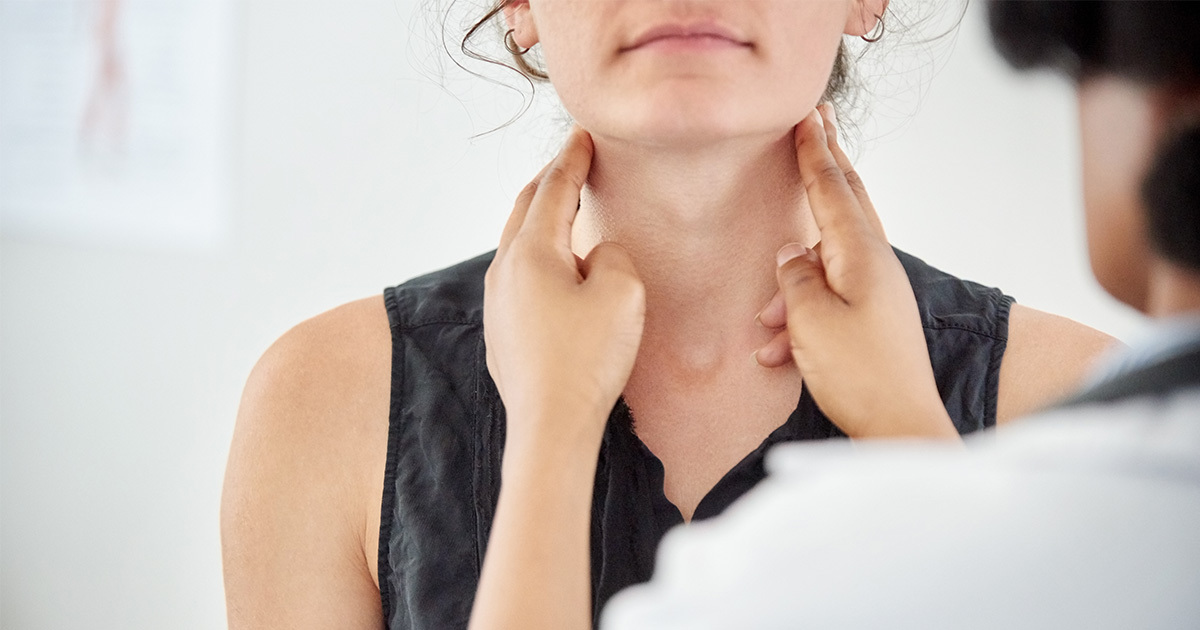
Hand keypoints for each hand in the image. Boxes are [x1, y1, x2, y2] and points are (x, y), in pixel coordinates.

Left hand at [484, 126, 645, 451]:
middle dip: (549, 182)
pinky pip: (520, 279)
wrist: (550, 426)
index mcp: (530, 252)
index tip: (582, 135)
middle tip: (572, 162)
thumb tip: (593, 255)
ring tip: (565, 210)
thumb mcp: (621, 292)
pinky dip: (539, 258)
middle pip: (525, 210)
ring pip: (518, 245)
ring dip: (542, 221)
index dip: (572, 159)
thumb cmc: (587, 360)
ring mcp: (497, 304)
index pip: (552, 189)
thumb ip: (611, 255)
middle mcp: (503, 272)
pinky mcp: (502, 333)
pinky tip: (557, 271)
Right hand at [754, 105, 956, 439]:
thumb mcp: (810, 322)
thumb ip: (794, 279)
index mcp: (861, 255)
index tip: (807, 117)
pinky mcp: (873, 318)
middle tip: (818, 126)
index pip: (833, 189)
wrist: (900, 427)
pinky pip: (829, 300)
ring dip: (792, 282)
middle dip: (827, 166)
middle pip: (846, 203)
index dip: (814, 152)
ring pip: (827, 261)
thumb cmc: (859, 376)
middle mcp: (875, 265)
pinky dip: (800, 317)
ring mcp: (877, 291)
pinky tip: (775, 351)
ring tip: (767, 321)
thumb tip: (791, 253)